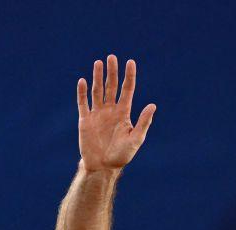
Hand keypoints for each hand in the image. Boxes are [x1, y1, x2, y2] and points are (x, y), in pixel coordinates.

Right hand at [77, 55, 156, 172]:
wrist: (103, 167)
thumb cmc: (121, 155)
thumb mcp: (136, 139)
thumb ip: (143, 122)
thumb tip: (153, 105)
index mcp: (123, 113)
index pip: (127, 90)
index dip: (129, 76)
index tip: (130, 62)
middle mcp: (110, 110)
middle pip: (111, 86)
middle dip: (112, 72)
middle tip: (112, 57)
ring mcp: (97, 114)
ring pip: (97, 91)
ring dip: (97, 77)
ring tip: (98, 63)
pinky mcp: (85, 120)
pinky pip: (83, 103)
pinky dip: (82, 92)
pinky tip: (82, 81)